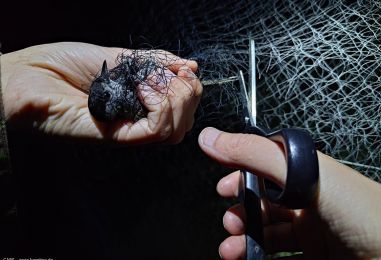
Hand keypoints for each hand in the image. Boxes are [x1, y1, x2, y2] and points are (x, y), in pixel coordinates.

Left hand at [0, 42, 201, 143]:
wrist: (26, 75)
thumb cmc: (62, 65)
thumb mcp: (119, 56)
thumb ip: (154, 63)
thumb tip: (188, 66)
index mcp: (140, 106)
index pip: (184, 110)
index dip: (191, 89)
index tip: (184, 70)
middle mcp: (136, 122)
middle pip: (184, 122)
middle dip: (188, 93)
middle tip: (172, 75)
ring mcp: (127, 131)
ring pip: (174, 130)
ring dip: (176, 99)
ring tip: (148, 82)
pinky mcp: (114, 136)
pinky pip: (154, 130)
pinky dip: (159, 105)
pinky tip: (142, 88)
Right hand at [198, 127, 380, 258]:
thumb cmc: (360, 211)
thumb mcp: (301, 172)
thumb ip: (253, 154)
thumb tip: (210, 138)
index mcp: (306, 172)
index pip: (263, 166)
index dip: (240, 175)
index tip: (223, 187)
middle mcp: (307, 199)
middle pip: (262, 202)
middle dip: (240, 211)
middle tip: (231, 221)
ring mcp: (311, 229)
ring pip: (267, 232)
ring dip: (244, 239)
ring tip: (232, 247)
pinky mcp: (314, 256)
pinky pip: (278, 256)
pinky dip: (257, 258)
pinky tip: (246, 258)